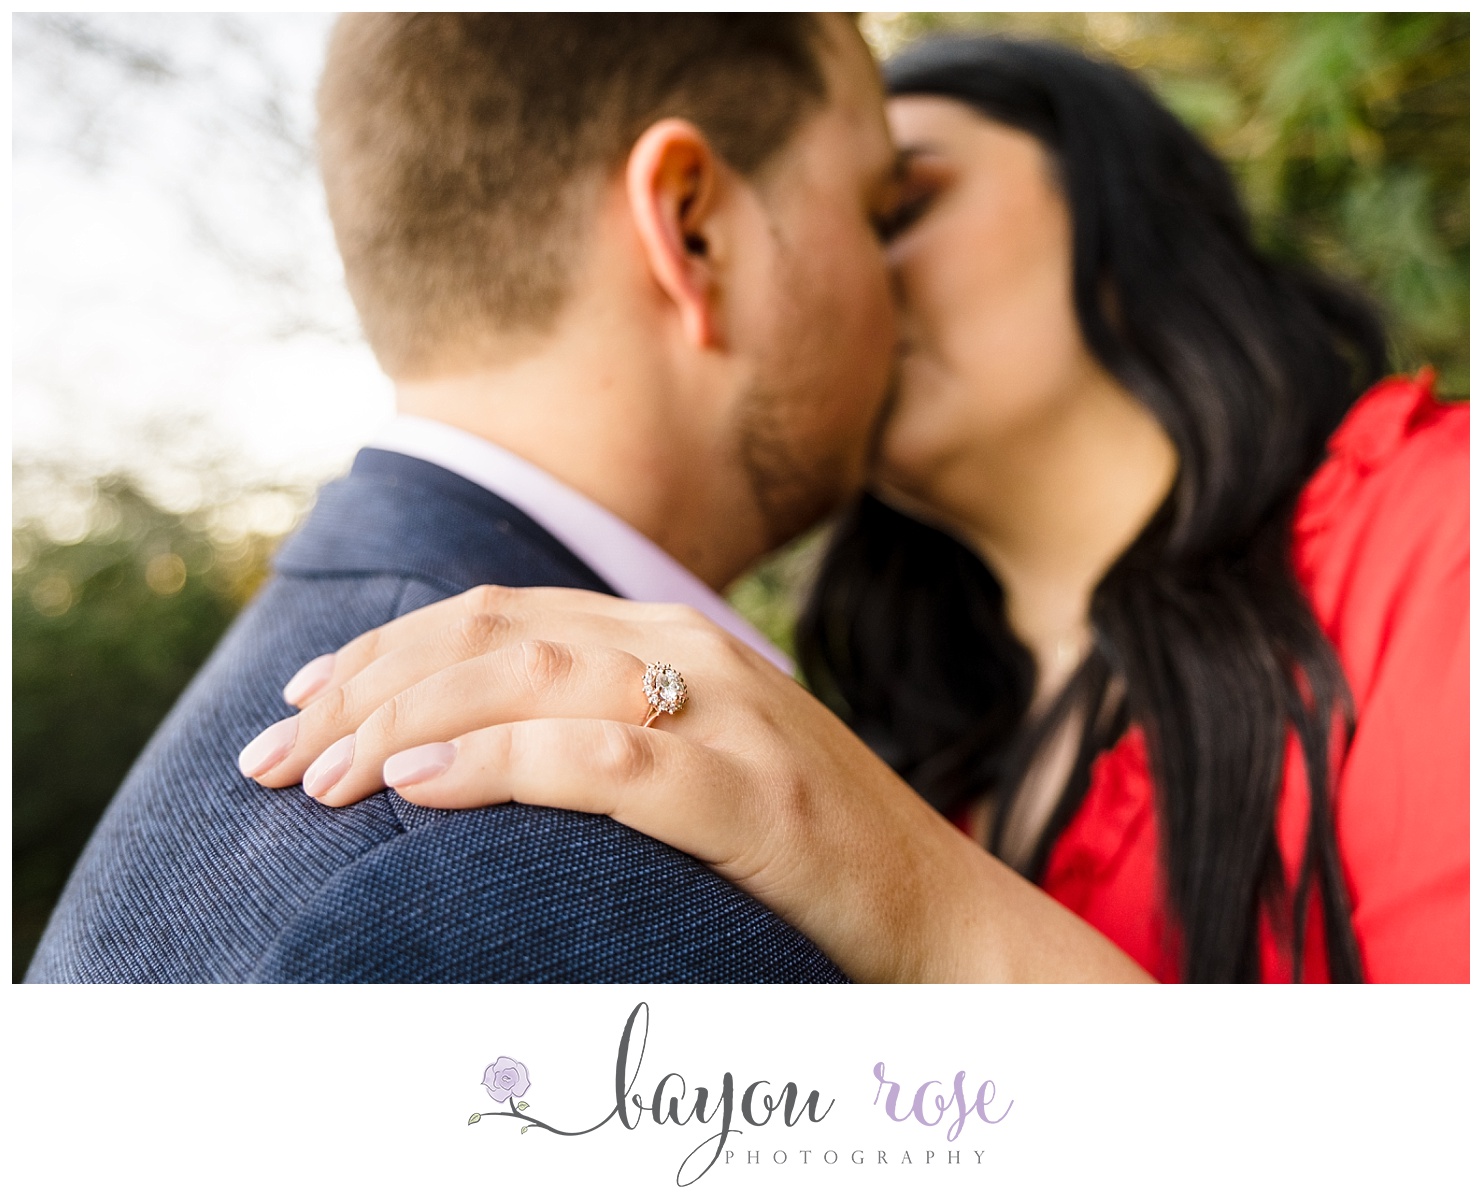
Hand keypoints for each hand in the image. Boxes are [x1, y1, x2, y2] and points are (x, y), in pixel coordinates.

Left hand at [239, 585, 1150, 982]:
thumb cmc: (797, 848)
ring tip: (318, 779)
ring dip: (402, 723)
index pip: (494, 616)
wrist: (938, 914)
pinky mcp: (748, 797)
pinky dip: (497, 765)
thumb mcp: (690, 757)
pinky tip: (418, 787)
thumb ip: (596, 726)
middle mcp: (690, 652)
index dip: (380, 652)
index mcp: (668, 636)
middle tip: (273, 759)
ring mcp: (725, 717)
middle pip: (488, 638)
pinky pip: (601, 763)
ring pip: (527, 683)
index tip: (298, 707)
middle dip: (360, 690)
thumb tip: (457, 741)